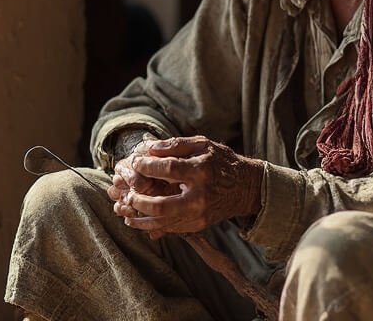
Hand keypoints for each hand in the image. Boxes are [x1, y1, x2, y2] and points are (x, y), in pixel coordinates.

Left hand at [117, 136, 263, 237]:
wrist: (245, 187)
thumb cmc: (221, 161)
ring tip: (127, 210)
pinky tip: (140, 220)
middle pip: (160, 205)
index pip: (167, 169)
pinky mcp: (198, 225)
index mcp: (201, 171)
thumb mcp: (202, 144)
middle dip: (138, 200)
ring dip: (141, 219)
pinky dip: (152, 225)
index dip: (147, 166)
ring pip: (162, 222)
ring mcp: (199, 214)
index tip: (135, 162)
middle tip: (128, 194)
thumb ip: (175, 144)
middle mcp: (200, 196)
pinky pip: (170, 228)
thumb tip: (148, 148)